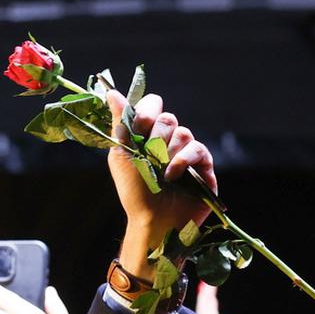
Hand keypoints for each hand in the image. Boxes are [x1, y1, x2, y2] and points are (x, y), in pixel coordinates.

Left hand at [106, 90, 216, 281]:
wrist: (153, 221)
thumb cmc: (135, 192)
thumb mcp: (122, 156)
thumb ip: (120, 124)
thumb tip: (111, 92)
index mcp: (147, 136)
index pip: (153, 105)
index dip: (147, 111)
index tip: (139, 125)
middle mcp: (168, 142)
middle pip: (168, 118)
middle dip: (156, 136)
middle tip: (148, 156)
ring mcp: (187, 153)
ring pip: (184, 132)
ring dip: (168, 153)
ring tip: (161, 173)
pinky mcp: (203, 167)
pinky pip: (199, 149)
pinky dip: (184, 160)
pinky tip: (174, 175)